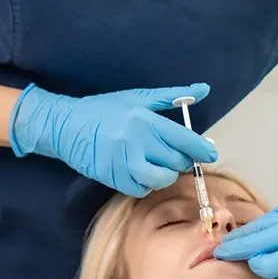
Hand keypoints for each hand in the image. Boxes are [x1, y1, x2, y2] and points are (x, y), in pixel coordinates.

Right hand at [9, 83, 217, 196]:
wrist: (67, 126)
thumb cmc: (104, 109)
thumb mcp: (138, 98)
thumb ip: (173, 96)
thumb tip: (203, 89)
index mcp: (145, 120)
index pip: (185, 140)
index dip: (202, 149)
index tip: (210, 153)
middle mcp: (136, 142)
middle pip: (175, 161)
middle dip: (181, 160)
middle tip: (176, 154)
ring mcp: (123, 162)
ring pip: (160, 179)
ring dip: (166, 175)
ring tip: (160, 165)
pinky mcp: (112, 178)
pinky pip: (141, 189)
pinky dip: (146, 184)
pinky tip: (142, 172)